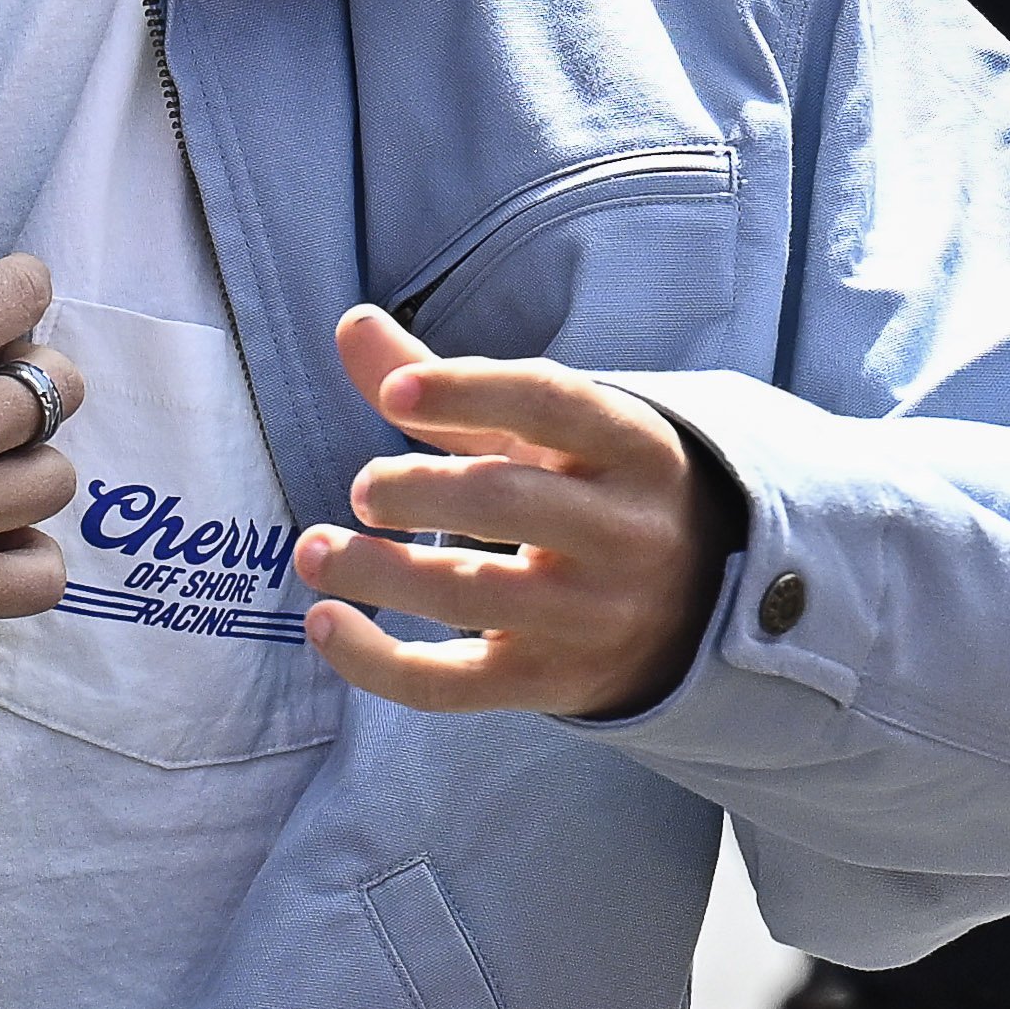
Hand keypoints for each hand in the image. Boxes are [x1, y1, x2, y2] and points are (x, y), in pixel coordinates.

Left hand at [292, 306, 735, 719]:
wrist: (694, 610)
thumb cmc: (592, 494)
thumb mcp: (549, 433)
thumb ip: (452, 385)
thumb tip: (352, 323)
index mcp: (629, 447)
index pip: (550, 403)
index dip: (467, 390)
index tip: (393, 392)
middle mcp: (622, 531)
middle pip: (507, 502)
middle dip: (419, 491)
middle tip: (363, 489)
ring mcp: (588, 616)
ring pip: (473, 596)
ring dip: (379, 574)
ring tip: (315, 552)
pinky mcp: (549, 683)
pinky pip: (450, 684)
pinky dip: (375, 663)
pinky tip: (324, 623)